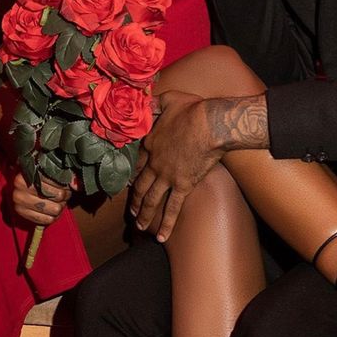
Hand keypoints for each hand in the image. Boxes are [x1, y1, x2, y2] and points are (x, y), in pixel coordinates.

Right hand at [11, 170, 72, 226]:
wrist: (20, 184)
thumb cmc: (38, 174)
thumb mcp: (49, 169)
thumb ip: (65, 174)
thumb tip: (76, 185)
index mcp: (30, 171)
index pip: (56, 179)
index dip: (65, 183)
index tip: (66, 184)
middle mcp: (21, 185)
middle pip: (57, 195)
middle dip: (64, 195)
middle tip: (64, 194)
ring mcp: (19, 200)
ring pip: (55, 209)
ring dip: (60, 206)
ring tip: (58, 202)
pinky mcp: (21, 212)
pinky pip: (47, 220)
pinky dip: (53, 217)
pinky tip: (52, 211)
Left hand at [130, 91, 223, 242]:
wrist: (209, 124)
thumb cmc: (191, 109)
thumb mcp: (168, 99)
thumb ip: (155, 102)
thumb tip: (145, 99)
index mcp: (150, 142)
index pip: (137, 162)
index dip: (131, 173)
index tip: (127, 182)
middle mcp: (155, 163)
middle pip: (141, 185)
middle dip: (135, 200)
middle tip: (131, 211)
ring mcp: (167, 176)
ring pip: (151, 199)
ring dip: (144, 214)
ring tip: (140, 225)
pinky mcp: (182, 186)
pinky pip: (172, 208)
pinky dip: (166, 223)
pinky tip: (160, 237)